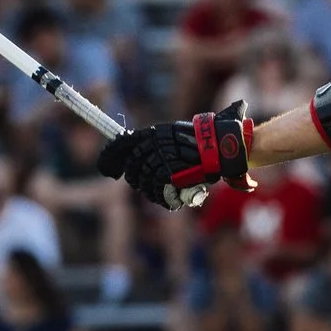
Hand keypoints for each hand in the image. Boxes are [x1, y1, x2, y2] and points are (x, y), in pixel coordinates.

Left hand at [96, 101, 251, 210]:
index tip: (106, 168)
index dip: (112, 156)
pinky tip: (167, 198)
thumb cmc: (206, 143)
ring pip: (142, 179)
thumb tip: (132, 150)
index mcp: (156, 132)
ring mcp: (162, 158)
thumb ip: (159, 144)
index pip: (124, 142)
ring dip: (148, 189)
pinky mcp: (170, 173)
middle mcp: (156, 143)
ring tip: (158, 192)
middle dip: (133, 176)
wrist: (224, 148)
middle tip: (140, 182)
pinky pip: (155, 189)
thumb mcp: (179, 136)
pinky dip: (159, 197)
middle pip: (132, 164)